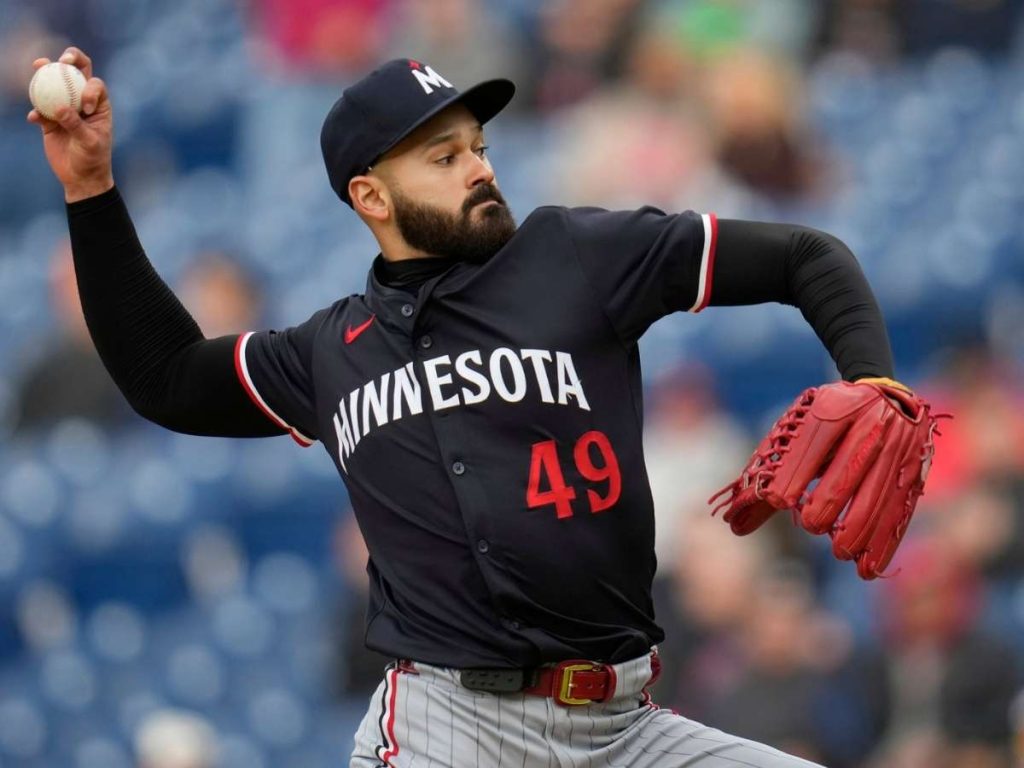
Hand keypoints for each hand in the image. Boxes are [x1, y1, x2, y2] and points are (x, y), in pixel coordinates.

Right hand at [27, 47, 113, 202]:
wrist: (81, 177)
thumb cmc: (93, 160)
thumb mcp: (90, 143)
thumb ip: (76, 125)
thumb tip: (59, 107)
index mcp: (98, 105)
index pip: (95, 84)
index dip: (89, 87)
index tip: (85, 106)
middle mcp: (82, 101)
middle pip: (76, 72)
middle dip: (71, 58)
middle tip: (61, 59)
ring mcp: (65, 108)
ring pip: (53, 85)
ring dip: (45, 74)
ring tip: (37, 66)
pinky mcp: (50, 120)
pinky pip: (40, 109)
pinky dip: (36, 112)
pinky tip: (34, 118)